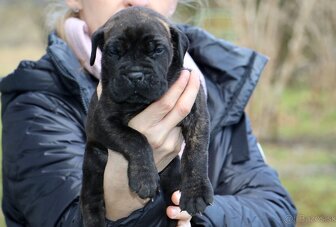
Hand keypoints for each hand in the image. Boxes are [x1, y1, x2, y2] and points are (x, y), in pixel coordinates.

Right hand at [104, 69, 200, 220]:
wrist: (125, 182)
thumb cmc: (116, 150)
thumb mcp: (112, 128)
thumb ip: (110, 104)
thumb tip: (102, 83)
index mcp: (141, 127)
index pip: (165, 103)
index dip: (178, 86)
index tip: (184, 72)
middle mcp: (158, 136)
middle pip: (182, 108)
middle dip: (192, 89)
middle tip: (193, 73)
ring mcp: (169, 145)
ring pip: (185, 118)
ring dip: (190, 101)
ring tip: (189, 85)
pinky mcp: (176, 150)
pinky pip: (183, 128)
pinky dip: (186, 115)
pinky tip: (184, 104)